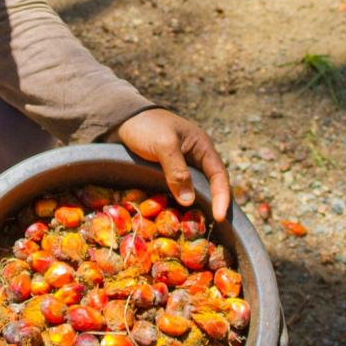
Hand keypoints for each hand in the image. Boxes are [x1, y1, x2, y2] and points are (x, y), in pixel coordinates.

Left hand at [111, 108, 231, 222]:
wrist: (123, 118)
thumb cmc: (146, 126)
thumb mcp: (163, 145)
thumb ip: (177, 171)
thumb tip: (189, 201)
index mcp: (202, 147)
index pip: (219, 175)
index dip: (222, 196)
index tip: (220, 217)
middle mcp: (196, 157)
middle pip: (211, 184)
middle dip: (213, 204)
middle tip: (214, 227)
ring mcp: (183, 165)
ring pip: (194, 189)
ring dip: (196, 205)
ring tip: (196, 225)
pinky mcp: (169, 172)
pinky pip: (179, 190)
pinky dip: (180, 202)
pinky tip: (177, 215)